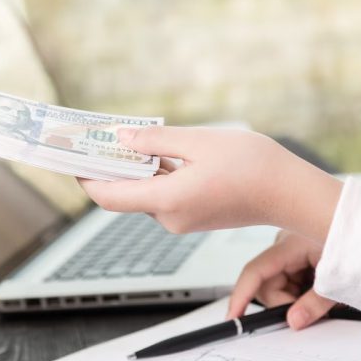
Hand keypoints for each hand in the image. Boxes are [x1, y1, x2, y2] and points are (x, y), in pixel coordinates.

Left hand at [79, 126, 342, 242]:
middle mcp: (169, 217)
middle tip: (96, 139)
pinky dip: (154, 177)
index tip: (71, 159)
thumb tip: (120, 140)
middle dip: (109, 168)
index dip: (86, 178)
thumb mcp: (199, 142)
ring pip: (144, 194)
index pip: (108, 196)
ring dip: (133, 170)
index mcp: (167, 200)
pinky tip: (156, 154)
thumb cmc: (253, 165)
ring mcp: (180, 221)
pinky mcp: (191, 217)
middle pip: (124, 194)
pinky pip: (162, 196)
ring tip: (125, 140)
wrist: (289, 193)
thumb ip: (155, 142)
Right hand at [227, 231, 335, 329]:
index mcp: (289, 244)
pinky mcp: (299, 255)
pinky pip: (290, 280)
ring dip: (296, 297)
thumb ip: (313, 305)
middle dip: (285, 302)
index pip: (255, 272)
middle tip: (309, 311)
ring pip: (278, 285)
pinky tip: (320, 288)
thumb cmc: (359, 245)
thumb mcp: (337, 282)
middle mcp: (284, 244)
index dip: (240, 296)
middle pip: (267, 284)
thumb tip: (292, 322)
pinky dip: (302, 291)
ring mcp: (291, 249)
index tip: (232, 317)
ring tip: (323, 295)